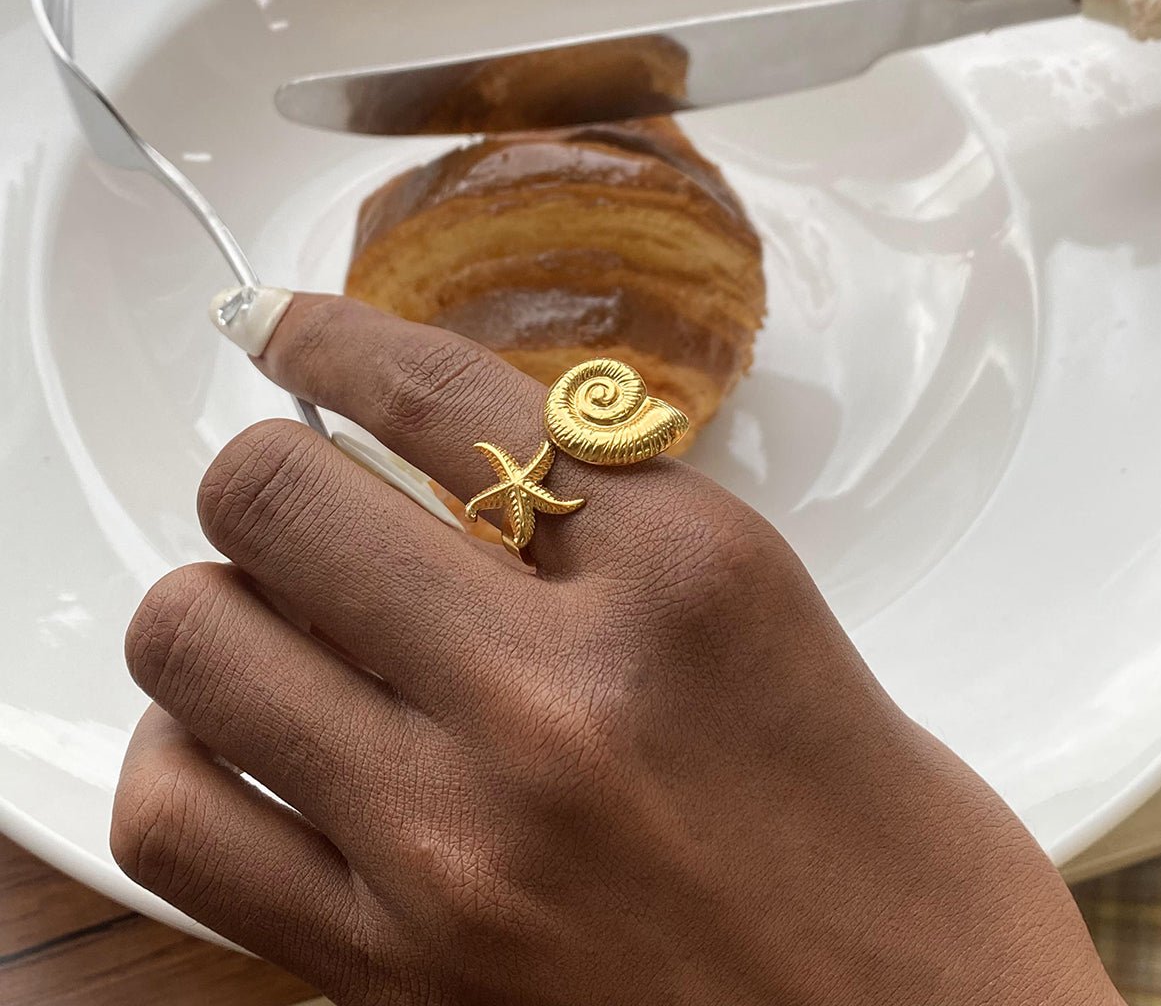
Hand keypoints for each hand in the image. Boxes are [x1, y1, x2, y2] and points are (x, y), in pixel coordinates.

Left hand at [112, 293, 1119, 1005]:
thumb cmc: (874, 828)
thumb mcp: (762, 604)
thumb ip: (605, 512)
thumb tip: (440, 448)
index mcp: (681, 575)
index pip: (440, 392)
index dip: (332, 334)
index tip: (282, 326)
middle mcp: (554, 700)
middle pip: (276, 493)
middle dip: (267, 467)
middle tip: (301, 491)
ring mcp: (456, 846)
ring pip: (194, 638)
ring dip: (221, 602)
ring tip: (279, 621)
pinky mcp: (392, 969)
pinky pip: (178, 824)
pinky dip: (187, 754)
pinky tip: (252, 742)